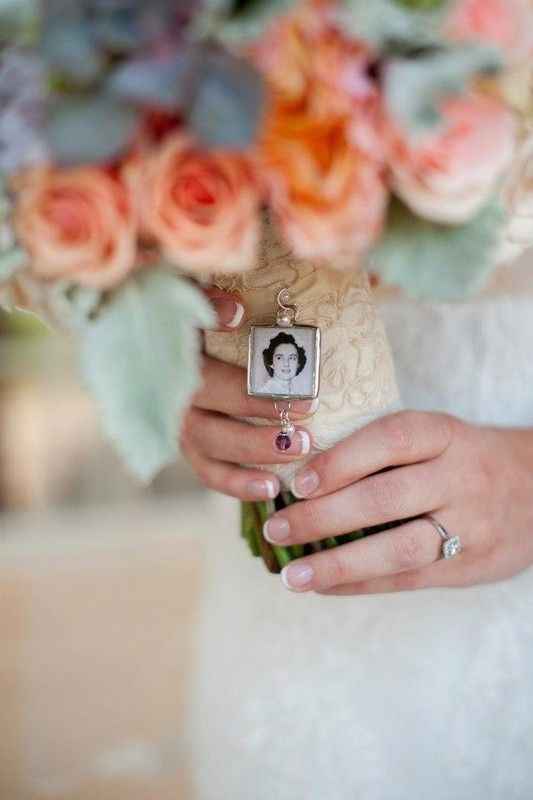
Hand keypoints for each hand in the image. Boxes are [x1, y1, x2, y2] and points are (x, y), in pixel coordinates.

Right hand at [180, 288, 317, 500]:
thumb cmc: (187, 315)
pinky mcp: (189, 447)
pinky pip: (210, 472)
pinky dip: (238, 483)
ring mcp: (177, 425)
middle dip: (261, 417)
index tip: (299, 392)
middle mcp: (167, 396)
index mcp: (170, 357)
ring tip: (298, 449)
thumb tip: (237, 311)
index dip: (250, 389)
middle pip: (211, 415)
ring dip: (254, 452)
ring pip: (211, 447)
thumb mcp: (188, 296)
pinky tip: (272, 488)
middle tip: (306, 419)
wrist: (161, 350)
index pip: (209, 378)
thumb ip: (207, 300)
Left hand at [261, 410, 532, 593]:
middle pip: (385, 499)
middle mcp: (459, 478)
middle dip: (323, 517)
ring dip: (339, 565)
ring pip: (399, 548)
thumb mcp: (438, 436)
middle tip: (276, 529)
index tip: (298, 481)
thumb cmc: (466, 458)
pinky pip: (411, 579)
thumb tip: (305, 471)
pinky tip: (325, 587)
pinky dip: (362, 584)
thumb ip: (386, 450)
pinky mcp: (471, 565)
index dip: (341, 460)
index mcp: (444, 435)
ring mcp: (469, 525)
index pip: (389, 440)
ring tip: (292, 576)